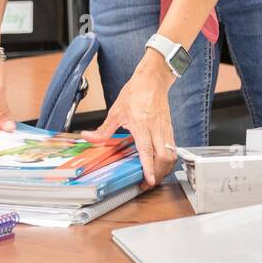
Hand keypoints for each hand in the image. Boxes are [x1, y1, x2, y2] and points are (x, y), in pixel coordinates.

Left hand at [83, 52, 175, 187]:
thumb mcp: (116, 110)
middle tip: (148, 183)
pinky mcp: (170, 129)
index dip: (148, 167)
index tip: (149, 180)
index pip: (147, 150)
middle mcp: (156, 129)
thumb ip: (103, 129)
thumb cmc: (137, 92)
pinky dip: (168, 160)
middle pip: (164, 158)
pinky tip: (159, 163)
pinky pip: (173, 149)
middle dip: (158, 174)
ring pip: (171, 155)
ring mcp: (165, 130)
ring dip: (164, 169)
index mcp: (142, 125)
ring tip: (154, 176)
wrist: (153, 80)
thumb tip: (88, 137)